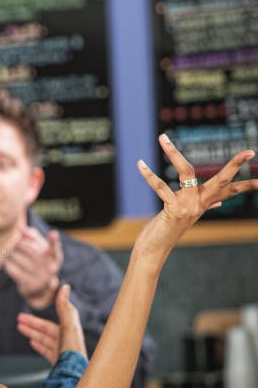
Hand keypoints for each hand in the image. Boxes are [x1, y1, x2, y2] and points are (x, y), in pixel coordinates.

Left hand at [4, 226, 62, 308]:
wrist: (38, 288)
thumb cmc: (38, 262)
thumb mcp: (40, 249)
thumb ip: (32, 236)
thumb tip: (20, 227)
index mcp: (54, 257)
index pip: (54, 247)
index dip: (54, 241)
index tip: (53, 233)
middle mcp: (50, 268)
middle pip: (29, 249)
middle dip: (19, 244)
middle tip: (14, 243)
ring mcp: (40, 278)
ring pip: (18, 258)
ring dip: (11, 253)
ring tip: (9, 251)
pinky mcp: (29, 285)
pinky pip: (13, 269)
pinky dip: (8, 263)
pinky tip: (7, 261)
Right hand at [17, 285, 86, 364]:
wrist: (74, 377)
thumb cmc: (72, 353)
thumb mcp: (68, 326)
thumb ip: (64, 308)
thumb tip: (64, 287)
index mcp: (71, 331)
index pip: (54, 319)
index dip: (41, 314)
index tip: (33, 308)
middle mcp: (67, 340)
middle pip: (47, 329)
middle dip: (33, 323)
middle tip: (19, 319)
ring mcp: (63, 352)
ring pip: (45, 339)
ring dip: (33, 333)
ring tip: (21, 328)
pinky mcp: (59, 362)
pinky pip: (47, 351)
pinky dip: (39, 346)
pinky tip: (33, 343)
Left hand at [136, 135, 257, 257]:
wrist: (154, 249)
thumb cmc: (167, 229)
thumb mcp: (187, 215)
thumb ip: (202, 206)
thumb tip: (219, 203)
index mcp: (204, 204)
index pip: (230, 191)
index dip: (247, 185)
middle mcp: (200, 204)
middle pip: (222, 180)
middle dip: (235, 165)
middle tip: (249, 152)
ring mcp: (188, 207)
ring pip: (186, 172)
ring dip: (173, 152)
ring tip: (163, 137)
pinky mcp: (173, 210)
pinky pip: (161, 187)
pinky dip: (149, 175)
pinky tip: (140, 164)